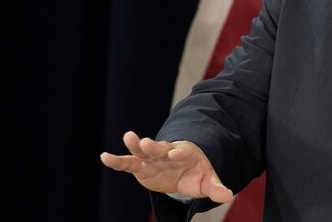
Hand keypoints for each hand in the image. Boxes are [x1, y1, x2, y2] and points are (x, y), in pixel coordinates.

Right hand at [100, 131, 233, 203]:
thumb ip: (215, 187)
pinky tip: (104, 157)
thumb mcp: (207, 180)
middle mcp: (166, 153)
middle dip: (154, 146)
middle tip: (147, 142)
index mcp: (185, 154)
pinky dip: (117, 160)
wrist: (184, 168)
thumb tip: (227, 195)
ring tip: (128, 136)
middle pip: (160, 148)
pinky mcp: (140, 166)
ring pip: (142, 151)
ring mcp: (152, 159)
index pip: (182, 152)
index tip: (174, 153)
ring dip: (135, 145)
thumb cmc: (196, 172)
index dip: (178, 152)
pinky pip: (127, 163)